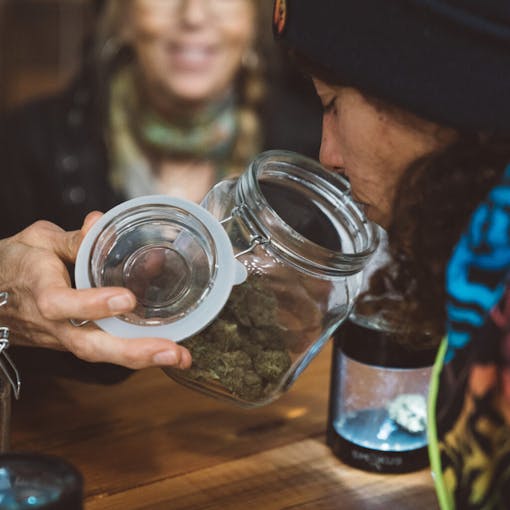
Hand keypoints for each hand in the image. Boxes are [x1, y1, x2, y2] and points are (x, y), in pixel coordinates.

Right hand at [0, 214, 190, 369]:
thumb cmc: (15, 263)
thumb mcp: (38, 241)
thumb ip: (73, 238)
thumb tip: (100, 222)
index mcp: (39, 289)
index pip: (61, 304)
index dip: (92, 304)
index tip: (126, 298)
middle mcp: (51, 323)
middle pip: (89, 346)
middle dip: (134, 351)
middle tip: (173, 352)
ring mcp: (61, 338)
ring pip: (98, 355)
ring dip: (141, 358)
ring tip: (180, 356)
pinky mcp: (70, 342)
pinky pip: (102, 351)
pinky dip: (133, 353)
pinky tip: (164, 350)